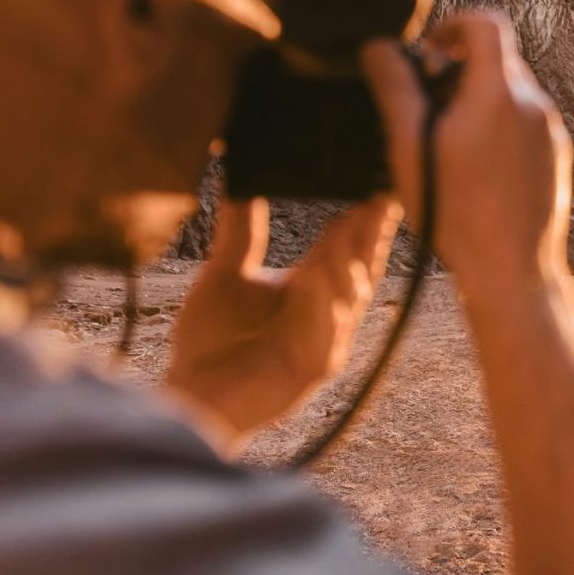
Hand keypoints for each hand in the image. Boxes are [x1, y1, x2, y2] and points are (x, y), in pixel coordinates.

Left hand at [167, 196, 399, 443]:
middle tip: (379, 196)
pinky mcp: (316, 367)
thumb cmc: (212, 344)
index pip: (350, 247)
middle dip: (371, 232)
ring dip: (348, 260)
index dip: (367, 218)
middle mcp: (330, 314)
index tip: (378, 182)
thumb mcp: (226, 274)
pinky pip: (327, 330)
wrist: (194, 397)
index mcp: (315, 288)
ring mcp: (329, 341)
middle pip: (362, 266)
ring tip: (348, 224)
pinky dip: (323, 303)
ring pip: (348, 295)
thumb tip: (238, 177)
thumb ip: (241, 230)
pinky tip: (317, 275)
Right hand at [362, 12, 572, 294]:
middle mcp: (535, 105)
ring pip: (511, 96)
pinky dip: (498, 131)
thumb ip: (395, 89)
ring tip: (448, 148)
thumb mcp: (410, 148)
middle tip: (428, 110)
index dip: (453, 26)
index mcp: (500, 93)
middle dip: (459, 72)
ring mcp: (552, 134)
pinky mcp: (558, 160)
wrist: (513, 271)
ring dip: (478, 104)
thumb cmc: (457, 213)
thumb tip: (380, 48)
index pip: (485, 24)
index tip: (430, 53)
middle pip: (498, 60)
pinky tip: (475, 173)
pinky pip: (525, 126)